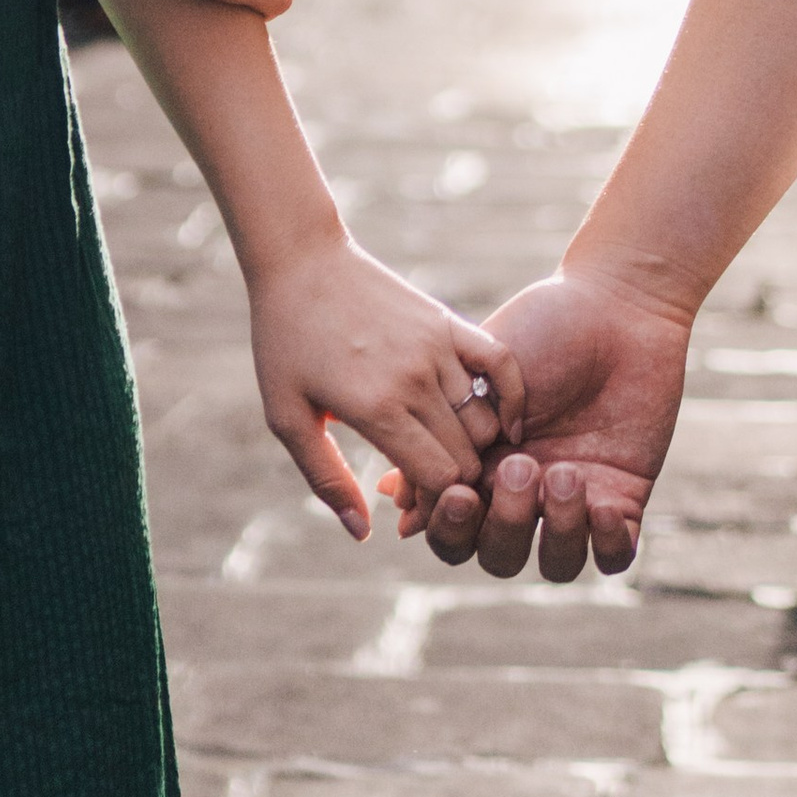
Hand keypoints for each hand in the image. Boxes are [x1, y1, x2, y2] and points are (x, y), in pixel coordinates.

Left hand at [248, 231, 526, 539]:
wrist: (302, 262)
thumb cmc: (286, 343)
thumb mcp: (288, 417)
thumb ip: (327, 478)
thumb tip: (364, 534)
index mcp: (376, 408)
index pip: (439, 479)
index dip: (436, 506)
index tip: (419, 509)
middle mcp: (415, 379)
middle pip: (467, 456)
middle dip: (458, 484)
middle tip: (436, 490)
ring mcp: (437, 346)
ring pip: (486, 419)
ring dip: (477, 448)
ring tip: (455, 458)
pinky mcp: (448, 321)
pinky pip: (501, 365)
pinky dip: (511, 398)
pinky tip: (505, 421)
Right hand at [398, 265, 690, 578]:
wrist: (615, 305)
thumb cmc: (543, 329)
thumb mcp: (483, 378)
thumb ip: (443, 435)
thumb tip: (391, 497)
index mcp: (483, 469)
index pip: (454, 532)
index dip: (451, 527)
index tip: (459, 491)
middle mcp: (525, 495)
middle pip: (500, 556)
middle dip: (505, 525)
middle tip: (518, 467)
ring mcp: (575, 502)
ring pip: (557, 564)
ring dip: (558, 529)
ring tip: (566, 470)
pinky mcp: (623, 498)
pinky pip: (614, 556)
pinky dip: (607, 544)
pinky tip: (602, 501)